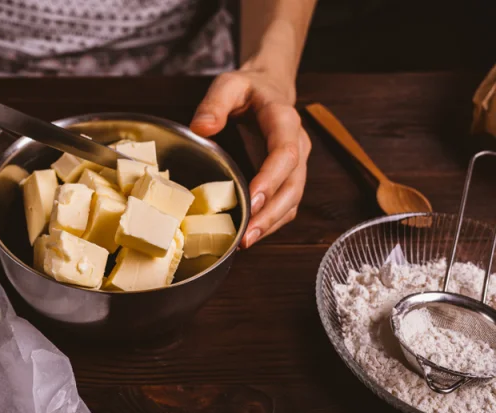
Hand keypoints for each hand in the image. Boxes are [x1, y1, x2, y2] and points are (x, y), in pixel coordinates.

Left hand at [190, 67, 310, 247]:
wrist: (269, 89)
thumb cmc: (248, 89)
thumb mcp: (229, 84)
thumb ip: (215, 103)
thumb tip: (202, 127)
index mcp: (284, 120)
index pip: (284, 153)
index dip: (271, 179)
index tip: (253, 200)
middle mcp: (297, 144)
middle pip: (294, 185)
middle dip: (271, 212)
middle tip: (247, 234)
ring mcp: (297, 163)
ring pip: (293, 200)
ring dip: (272, 223)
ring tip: (246, 241)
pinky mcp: (289, 176)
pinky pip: (286, 204)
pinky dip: (272, 221)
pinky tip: (251, 234)